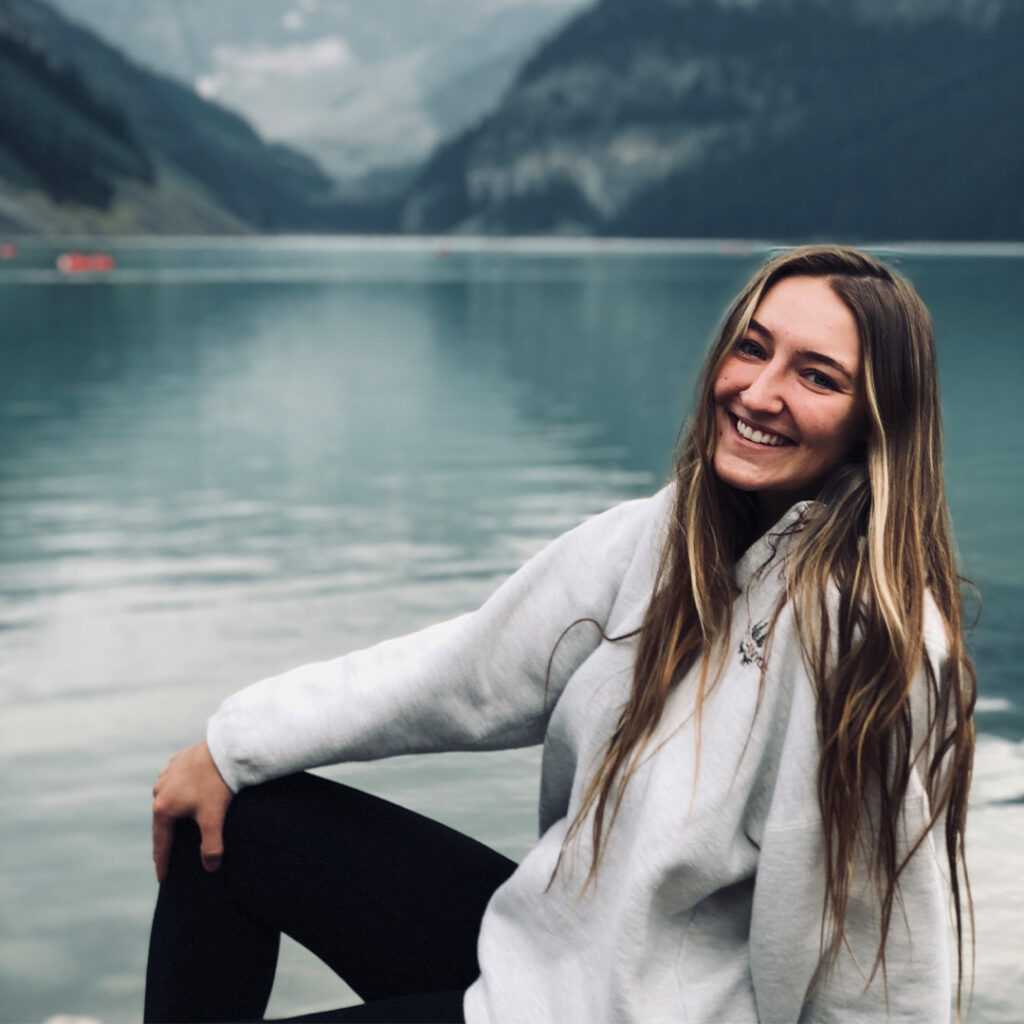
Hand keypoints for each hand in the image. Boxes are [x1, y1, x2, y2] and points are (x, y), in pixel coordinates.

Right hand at [152, 740, 233, 883]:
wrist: (226, 749)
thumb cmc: (218, 783)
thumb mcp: (214, 817)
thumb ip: (211, 846)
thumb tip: (210, 868)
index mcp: (163, 807)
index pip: (161, 843)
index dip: (162, 862)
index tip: (162, 879)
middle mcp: (159, 791)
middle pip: (161, 822)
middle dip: (164, 840)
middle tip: (165, 857)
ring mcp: (166, 774)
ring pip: (166, 800)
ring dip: (170, 814)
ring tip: (175, 825)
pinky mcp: (176, 762)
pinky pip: (174, 782)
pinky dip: (178, 793)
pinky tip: (184, 795)